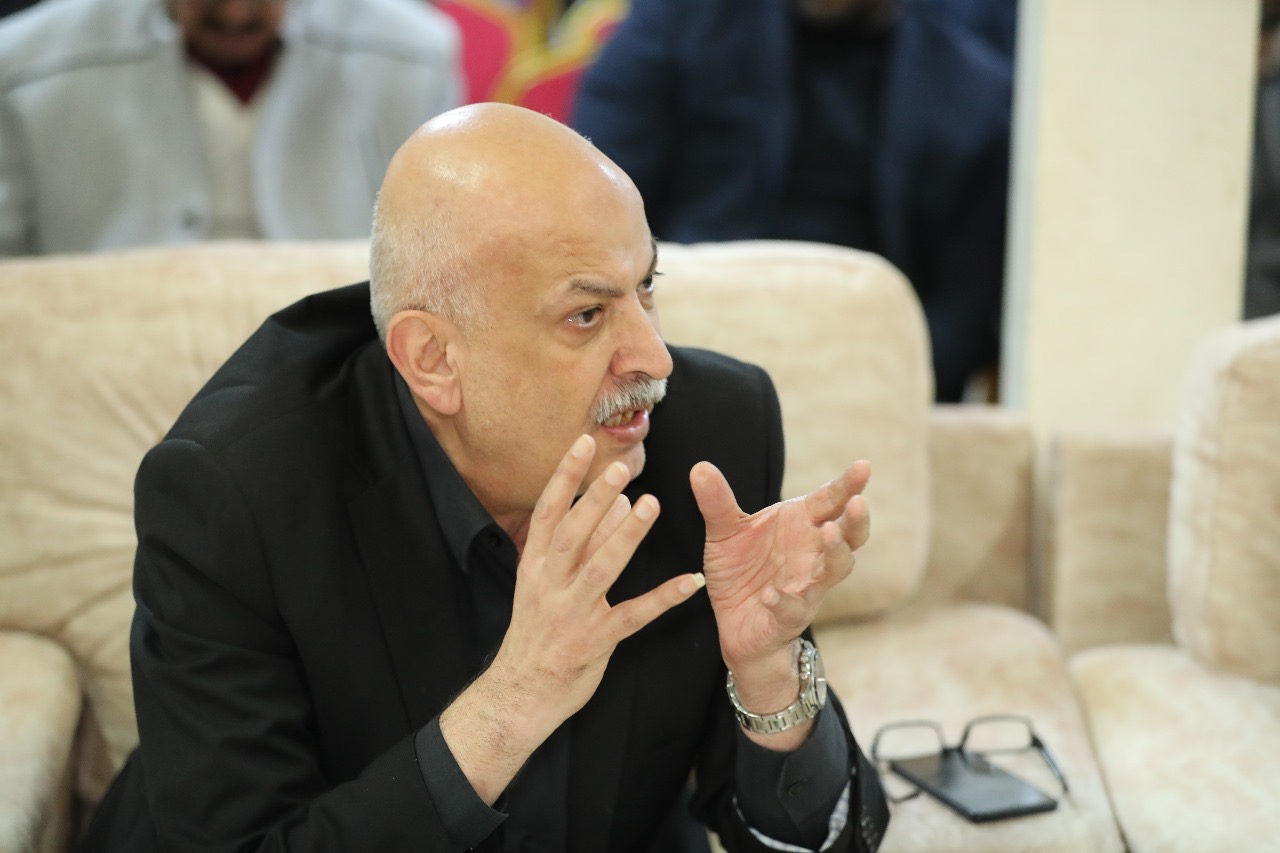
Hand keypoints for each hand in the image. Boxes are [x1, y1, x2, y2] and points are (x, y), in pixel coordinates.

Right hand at [441, 434, 703, 802]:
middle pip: (573, 533)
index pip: (547, 512)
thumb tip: (613, 502)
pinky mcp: (596, 639)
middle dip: (595, 499)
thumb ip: (578, 545)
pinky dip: (663, 598)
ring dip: (626, 535)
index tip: (582, 444)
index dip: (565, 477)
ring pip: (601, 567)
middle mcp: (550, 584)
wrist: (520, 693)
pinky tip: (690, 582)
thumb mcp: (545, 585)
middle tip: (622, 469)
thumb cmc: (537, 633)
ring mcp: (572, 612)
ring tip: (650, 505)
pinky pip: (634, 615)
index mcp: (534, 566)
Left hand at [691, 460, 870, 672]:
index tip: (864, 466)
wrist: (733, 623)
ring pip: (834, 570)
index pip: (829, 501)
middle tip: (857, 503)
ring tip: (828, 533)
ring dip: (835, 553)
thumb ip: (717, 502)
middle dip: (855, 520)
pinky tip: (770, 595)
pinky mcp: (788, 617)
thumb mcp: (724, 533)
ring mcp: (806, 586)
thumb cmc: (741, 570)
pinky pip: (793, 609)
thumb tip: (699, 467)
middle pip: (848, 536)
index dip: (847, 484)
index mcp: (801, 525)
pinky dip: (784, 601)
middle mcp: (812, 554)